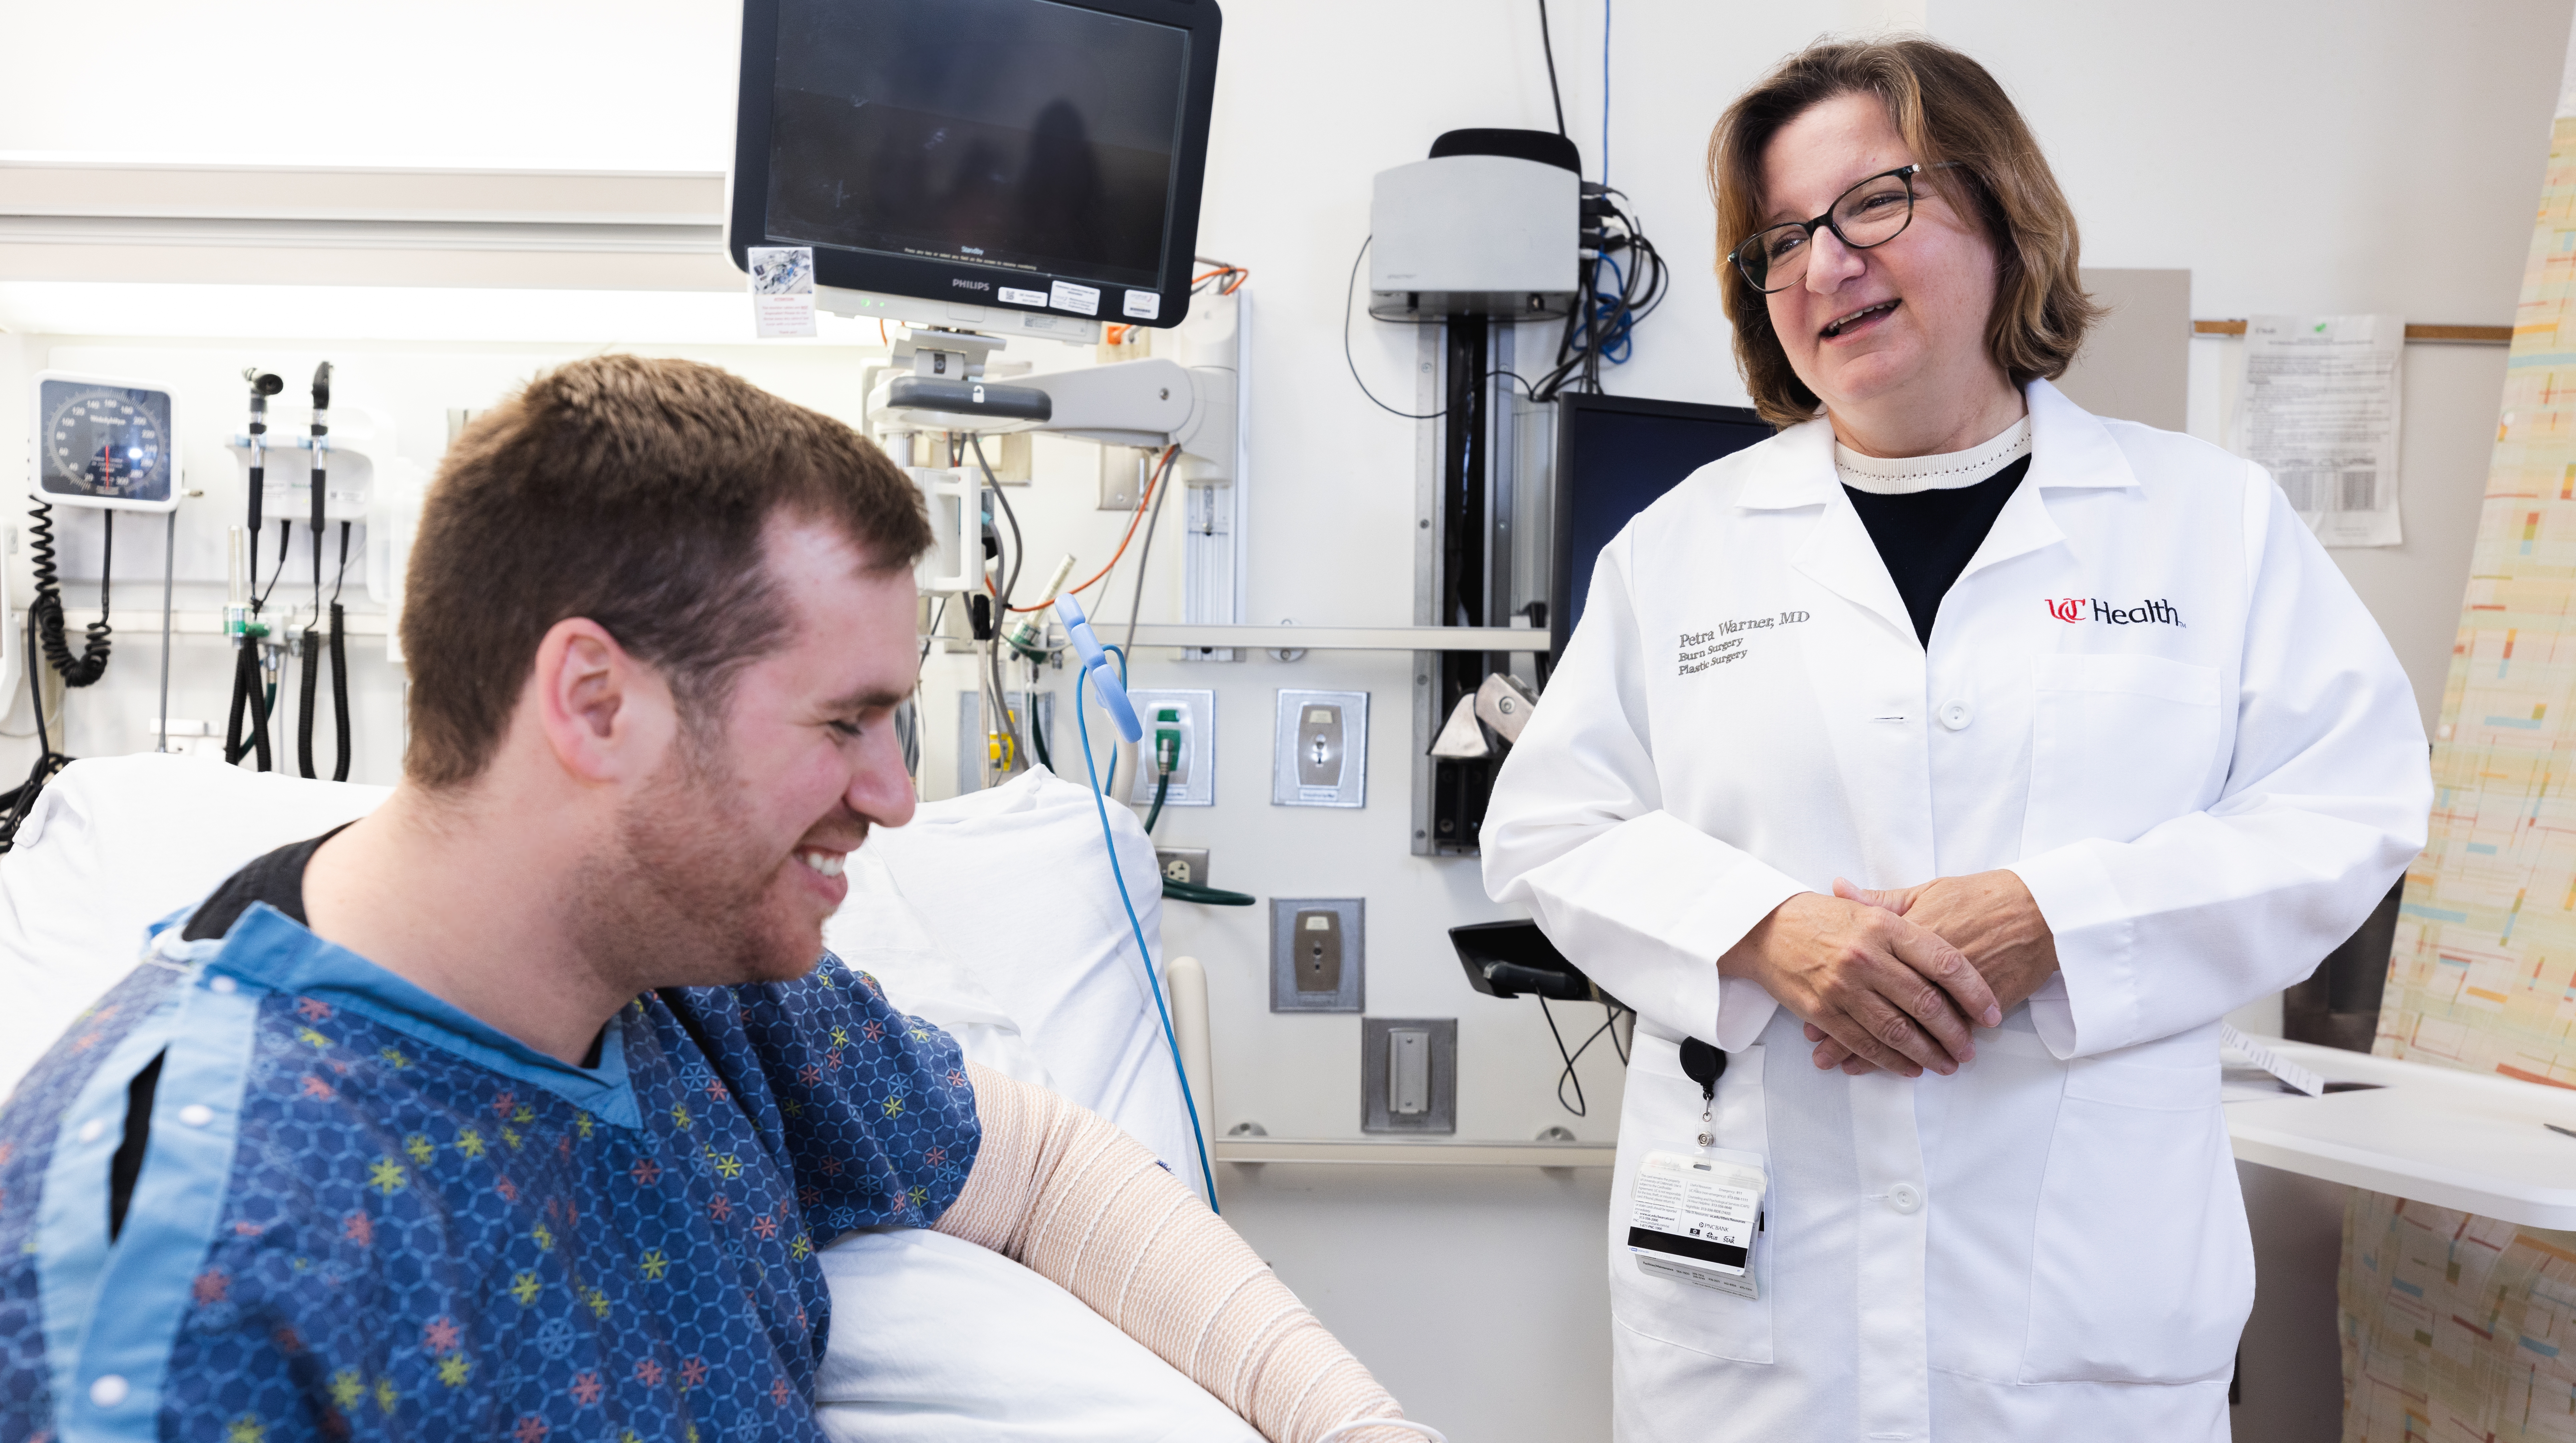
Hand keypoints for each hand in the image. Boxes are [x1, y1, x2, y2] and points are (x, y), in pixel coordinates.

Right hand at [1719, 887, 2002, 1077]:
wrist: (1762, 927)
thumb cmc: (1820, 916)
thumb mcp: (1868, 907)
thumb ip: (1908, 921)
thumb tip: (1953, 944)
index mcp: (1884, 926)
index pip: (1945, 963)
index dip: (1975, 992)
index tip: (1992, 1013)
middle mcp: (1867, 956)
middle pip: (1926, 1003)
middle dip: (1955, 1033)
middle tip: (1971, 1049)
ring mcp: (1844, 986)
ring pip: (1898, 1029)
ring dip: (1928, 1053)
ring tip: (1947, 1065)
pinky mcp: (1823, 1010)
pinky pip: (1865, 1042)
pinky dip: (1890, 1060)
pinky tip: (1909, 1067)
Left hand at [1805, 871, 2059, 1073]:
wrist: (2035, 912)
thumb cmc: (1979, 897)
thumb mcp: (1925, 893)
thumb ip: (1879, 901)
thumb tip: (1838, 888)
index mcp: (1906, 939)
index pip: (1863, 976)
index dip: (1837, 998)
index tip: (1813, 1018)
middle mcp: (1924, 971)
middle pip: (1879, 1009)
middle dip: (1848, 1036)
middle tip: (1823, 1055)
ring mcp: (1952, 994)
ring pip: (1908, 1030)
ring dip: (1877, 1053)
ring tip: (1849, 1067)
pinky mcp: (1977, 1011)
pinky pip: (1938, 1040)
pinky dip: (1920, 1054)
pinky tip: (1901, 1068)